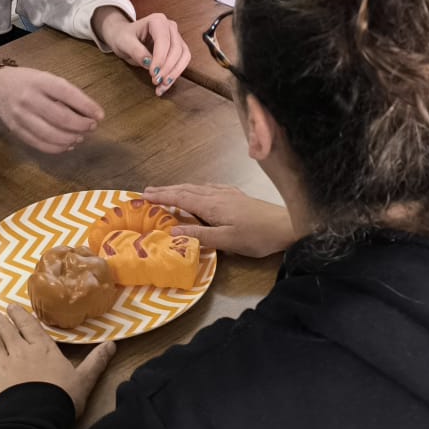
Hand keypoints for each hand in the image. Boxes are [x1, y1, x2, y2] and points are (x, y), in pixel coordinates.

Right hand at [0, 66, 104, 153]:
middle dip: (82, 126)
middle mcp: (29, 99)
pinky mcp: (17, 131)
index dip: (87, 106)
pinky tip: (67, 145)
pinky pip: (40, 144)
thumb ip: (66, 93)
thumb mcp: (46, 78)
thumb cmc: (28, 82)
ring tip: (81, 136)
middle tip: (92, 127)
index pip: (67, 94)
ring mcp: (21, 116)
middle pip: (61, 118)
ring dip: (71, 139)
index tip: (100, 115)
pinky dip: (58, 148)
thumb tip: (90, 112)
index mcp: (40, 81)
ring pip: (52, 135)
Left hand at [0, 304, 117, 412]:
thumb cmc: (63, 398)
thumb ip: (96, 361)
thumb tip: (114, 345)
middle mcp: (20, 352)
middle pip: (5, 329)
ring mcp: (2, 366)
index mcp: (43, 349)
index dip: (20, 316)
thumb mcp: (85, 379)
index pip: (30, 327)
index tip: (11, 305)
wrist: (39, 416)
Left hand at [94, 7, 189, 94]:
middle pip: (177, 48)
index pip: (164, 40)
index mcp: (157, 20)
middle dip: (168, 67)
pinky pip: (181, 62)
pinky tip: (164, 85)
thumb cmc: (123, 36)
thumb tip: (149, 63)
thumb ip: (136, 51)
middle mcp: (169, 26)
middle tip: (156, 80)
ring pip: (183, 56)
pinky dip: (175, 75)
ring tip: (162, 86)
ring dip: (174, 73)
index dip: (160, 58)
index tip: (152, 72)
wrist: (123, 37)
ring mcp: (175, 37)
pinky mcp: (177, 48)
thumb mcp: (124, 43)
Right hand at [139, 184, 298, 257]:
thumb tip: (171, 233)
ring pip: (198, 187)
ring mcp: (228, 194)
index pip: (180, 199)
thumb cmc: (255, 236)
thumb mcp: (225, 241)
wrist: (285, 226)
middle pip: (187, 190)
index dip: (161, 197)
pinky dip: (197, 188)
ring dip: (179, 188)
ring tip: (166, 190)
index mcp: (211, 205)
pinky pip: (210, 187)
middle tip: (147, 191)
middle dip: (166, 190)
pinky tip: (199, 189)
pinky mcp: (236, 196)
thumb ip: (199, 236)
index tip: (143, 196)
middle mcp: (217, 195)